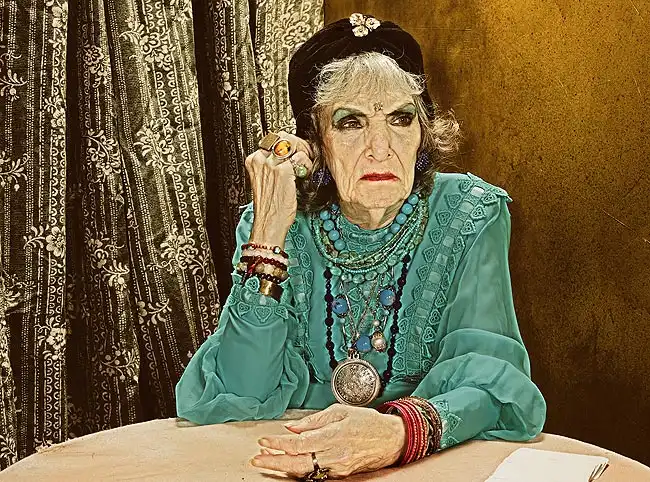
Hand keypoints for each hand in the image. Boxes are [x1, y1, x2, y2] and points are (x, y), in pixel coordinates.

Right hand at [245, 131, 313, 247]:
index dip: (288, 145)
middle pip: (283, 138)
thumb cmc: (270, 206)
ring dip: (304, 154)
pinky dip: (308, 165)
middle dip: (298, 144)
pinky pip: (301, 158)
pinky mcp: (284, 171)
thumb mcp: (265, 181)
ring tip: (306, 166)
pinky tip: (306, 175)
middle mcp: (261, 159)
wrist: (269, 223)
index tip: (295, 153)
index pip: (273, 139)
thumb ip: (272, 165)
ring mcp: (271, 164)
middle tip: (305, 155)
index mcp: (253, 160)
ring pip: (294, 145)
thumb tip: (289, 155)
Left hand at [251, 404, 406, 478]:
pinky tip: (288, 465)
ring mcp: (337, 467)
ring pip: (305, 471)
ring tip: (267, 462)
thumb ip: (315, 420)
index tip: (264, 440)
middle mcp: (334, 455)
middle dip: (274, 462)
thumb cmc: (368, 422)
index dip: (279, 443)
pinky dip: (300, 470)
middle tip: (256, 459)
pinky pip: (316, 473)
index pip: (299, 442)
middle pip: (298, 462)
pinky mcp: (341, 474)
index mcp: (333, 436)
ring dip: (284, 467)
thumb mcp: (341, 411)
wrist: (392, 440)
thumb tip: (293, 426)